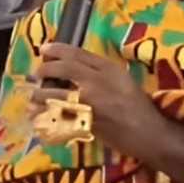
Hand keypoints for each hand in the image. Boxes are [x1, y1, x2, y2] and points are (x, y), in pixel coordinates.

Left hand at [27, 42, 164, 156]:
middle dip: (45, 69)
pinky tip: (37, 117)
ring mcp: (88, 103)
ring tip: (33, 97)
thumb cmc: (138, 106)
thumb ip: (100, 71)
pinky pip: (58, 117)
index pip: (77, 53)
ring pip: (55, 94)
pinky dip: (45, 116)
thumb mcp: (123, 80)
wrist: (149, 133)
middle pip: (63, 69)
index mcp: (108, 69)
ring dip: (40, 94)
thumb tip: (74, 66)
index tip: (43, 49)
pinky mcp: (84, 122)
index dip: (57, 49)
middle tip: (37, 73)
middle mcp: (96, 82)